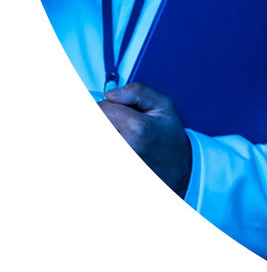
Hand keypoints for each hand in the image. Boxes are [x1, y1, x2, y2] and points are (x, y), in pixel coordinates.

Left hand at [95, 82, 191, 200]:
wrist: (177, 172)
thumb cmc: (168, 138)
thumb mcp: (163, 106)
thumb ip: (138, 92)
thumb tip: (109, 94)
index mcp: (137, 127)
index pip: (98, 109)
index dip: (105, 108)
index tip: (114, 113)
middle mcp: (123, 148)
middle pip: (87, 127)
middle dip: (97, 124)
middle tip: (113, 128)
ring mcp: (113, 166)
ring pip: (84, 143)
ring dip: (93, 139)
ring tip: (112, 141)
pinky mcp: (107, 179)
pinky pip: (86, 162)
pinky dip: (93, 155)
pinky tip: (108, 155)